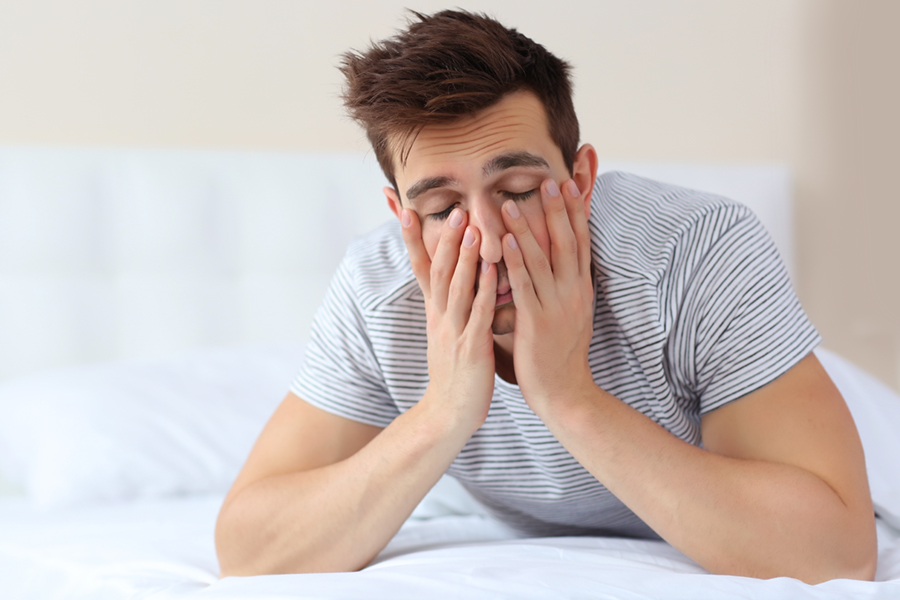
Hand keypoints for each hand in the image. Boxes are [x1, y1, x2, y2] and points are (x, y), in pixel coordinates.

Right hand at [400, 207, 497, 432]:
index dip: (413, 239)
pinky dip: (484, 289)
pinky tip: (492, 269)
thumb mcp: (445, 334)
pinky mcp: (471, 347)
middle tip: (453, 209)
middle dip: (445, 239)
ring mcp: (453, 331)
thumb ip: (450, 306)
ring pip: (456, 287)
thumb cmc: (455, 373)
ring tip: (471, 228)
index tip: (406, 210)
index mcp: (435, 312)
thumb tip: (455, 280)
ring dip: (463, 257)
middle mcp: (440, 317)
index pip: (421, 268)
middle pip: (438, 271)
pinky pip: (478, 313)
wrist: (448, 414)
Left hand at [500, 179, 594, 412]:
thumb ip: (566, 288)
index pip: (580, 242)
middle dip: (556, 210)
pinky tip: (505, 243)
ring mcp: (556, 306)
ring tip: (510, 203)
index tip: (568, 185)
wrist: (565, 392)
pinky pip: (525, 286)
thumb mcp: (572, 314)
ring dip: (526, 229)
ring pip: (542, 260)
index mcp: (580, 289)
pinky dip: (515, 262)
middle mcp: (573, 292)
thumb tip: (564, 265)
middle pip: (566, 242)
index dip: (574, 212)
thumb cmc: (562, 354)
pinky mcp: (537, 322)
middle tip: (547, 180)